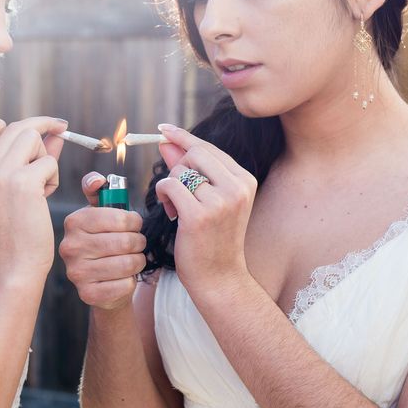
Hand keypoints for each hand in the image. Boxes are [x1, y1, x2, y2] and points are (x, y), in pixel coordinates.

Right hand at [0, 115, 67, 282]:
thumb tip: (54, 132)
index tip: (21, 133)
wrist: (17, 263)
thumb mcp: (15, 187)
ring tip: (43, 182)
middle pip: (16, 126)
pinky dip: (53, 176)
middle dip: (41, 129)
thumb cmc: (18, 227)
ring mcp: (0, 174)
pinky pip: (49, 161)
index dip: (0, 121)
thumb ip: (31, 156)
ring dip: (46, 155)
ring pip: (32, 136)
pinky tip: (45, 197)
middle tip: (60, 132)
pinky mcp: (22, 183)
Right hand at [59, 172, 146, 311]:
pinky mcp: (87, 294)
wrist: (100, 280)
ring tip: (133, 259)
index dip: (134, 221)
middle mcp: (70, 247)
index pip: (119, 218)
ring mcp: (76, 272)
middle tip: (136, 243)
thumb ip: (99, 192)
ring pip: (127, 264)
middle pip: (125, 242)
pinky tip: (123, 278)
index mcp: (74, 222)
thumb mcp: (100, 213)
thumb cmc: (104, 240)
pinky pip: (124, 285)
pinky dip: (130, 281)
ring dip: (137, 261)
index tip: (134, 224)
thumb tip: (97, 180)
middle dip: (138, 242)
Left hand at [155, 124, 256, 291]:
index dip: (183, 137)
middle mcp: (236, 187)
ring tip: (176, 208)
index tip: (164, 129)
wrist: (220, 278)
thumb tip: (167, 140)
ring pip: (179, 171)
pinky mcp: (199, 216)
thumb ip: (190, 168)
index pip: (208, 147)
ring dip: (169, 186)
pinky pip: (169, 186)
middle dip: (176, 167)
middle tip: (175, 190)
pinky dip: (163, 195)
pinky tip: (170, 213)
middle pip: (194, 153)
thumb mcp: (209, 199)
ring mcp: (220, 202)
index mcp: (244, 180)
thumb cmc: (212, 238)